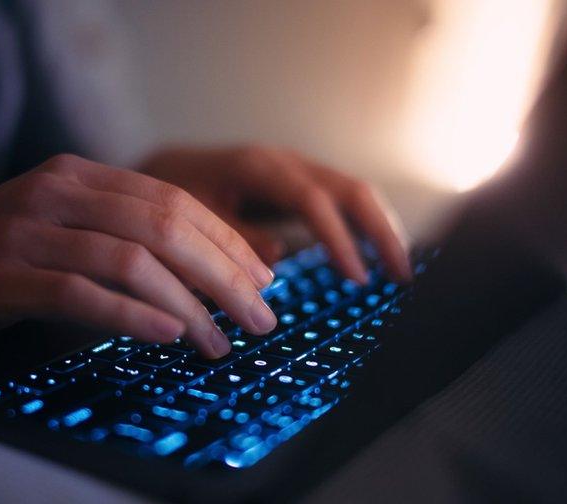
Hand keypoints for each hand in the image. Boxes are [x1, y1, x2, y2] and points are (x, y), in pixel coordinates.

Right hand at [0, 154, 276, 356]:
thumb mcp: (59, 227)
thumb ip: (117, 236)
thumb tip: (198, 274)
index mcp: (79, 176)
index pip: (174, 200)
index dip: (226, 241)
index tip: (263, 278)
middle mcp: (59, 193)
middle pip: (165, 227)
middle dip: (224, 275)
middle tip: (261, 317)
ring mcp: (29, 231)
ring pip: (132, 261)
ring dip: (189, 305)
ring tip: (221, 343)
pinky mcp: (4, 274)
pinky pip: (83, 293)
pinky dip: (133, 315)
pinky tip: (169, 335)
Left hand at [139, 145, 411, 282]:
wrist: (164, 165)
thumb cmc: (172, 193)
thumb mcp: (189, 217)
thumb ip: (229, 236)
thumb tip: (277, 259)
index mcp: (258, 166)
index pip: (312, 201)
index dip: (338, 239)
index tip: (356, 279)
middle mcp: (285, 161)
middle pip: (349, 189)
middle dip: (380, 231)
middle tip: (403, 276)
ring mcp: (297, 167)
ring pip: (353, 190)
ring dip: (380, 228)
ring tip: (400, 271)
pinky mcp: (301, 180)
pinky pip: (343, 197)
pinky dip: (365, 224)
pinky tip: (378, 254)